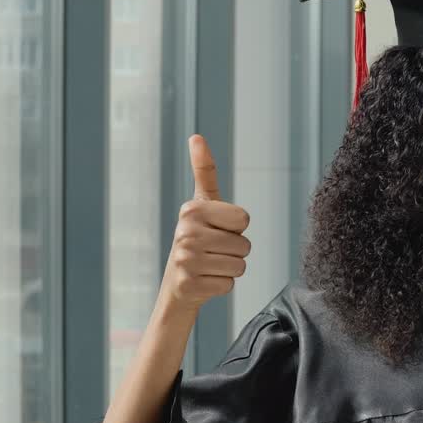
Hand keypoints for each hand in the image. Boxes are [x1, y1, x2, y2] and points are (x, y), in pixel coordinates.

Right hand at [155, 135, 250, 318]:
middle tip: (214, 251)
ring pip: (240, 266)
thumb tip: (196, 136)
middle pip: (244, 245)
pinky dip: (223, 285)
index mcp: (192, 209)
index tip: (217, 229)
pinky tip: (206, 280)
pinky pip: (230, 284)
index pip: (244, 219)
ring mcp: (186, 261)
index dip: (236, 227)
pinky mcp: (190, 286)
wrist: (178, 282)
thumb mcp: (202, 204)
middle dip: (236, 250)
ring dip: (231, 268)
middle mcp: (185, 233)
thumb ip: (204, 171)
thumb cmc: (198, 237)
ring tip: (211, 265)